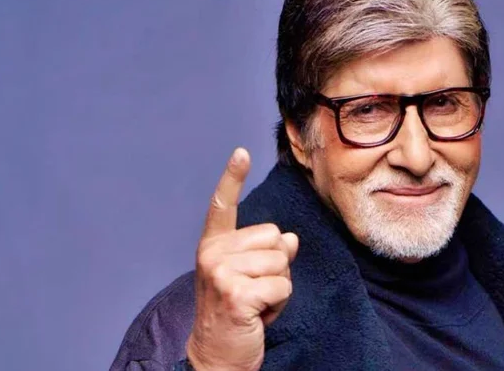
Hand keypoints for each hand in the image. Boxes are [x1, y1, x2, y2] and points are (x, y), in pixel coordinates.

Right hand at [186, 148, 298, 370]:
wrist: (218, 357)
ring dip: (279, 288)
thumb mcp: (253, 279)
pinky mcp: (236, 292)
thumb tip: (291, 239)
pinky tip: (259, 315)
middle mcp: (212, 254)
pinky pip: (282, 285)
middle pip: (275, 238)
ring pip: (282, 262)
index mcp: (213, 247)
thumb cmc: (237, 316)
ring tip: (257, 305)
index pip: (223, 206)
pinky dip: (279, 303)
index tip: (241, 153)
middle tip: (255, 292)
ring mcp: (221, 272)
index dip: (232, 178)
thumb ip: (268, 254)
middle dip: (276, 267)